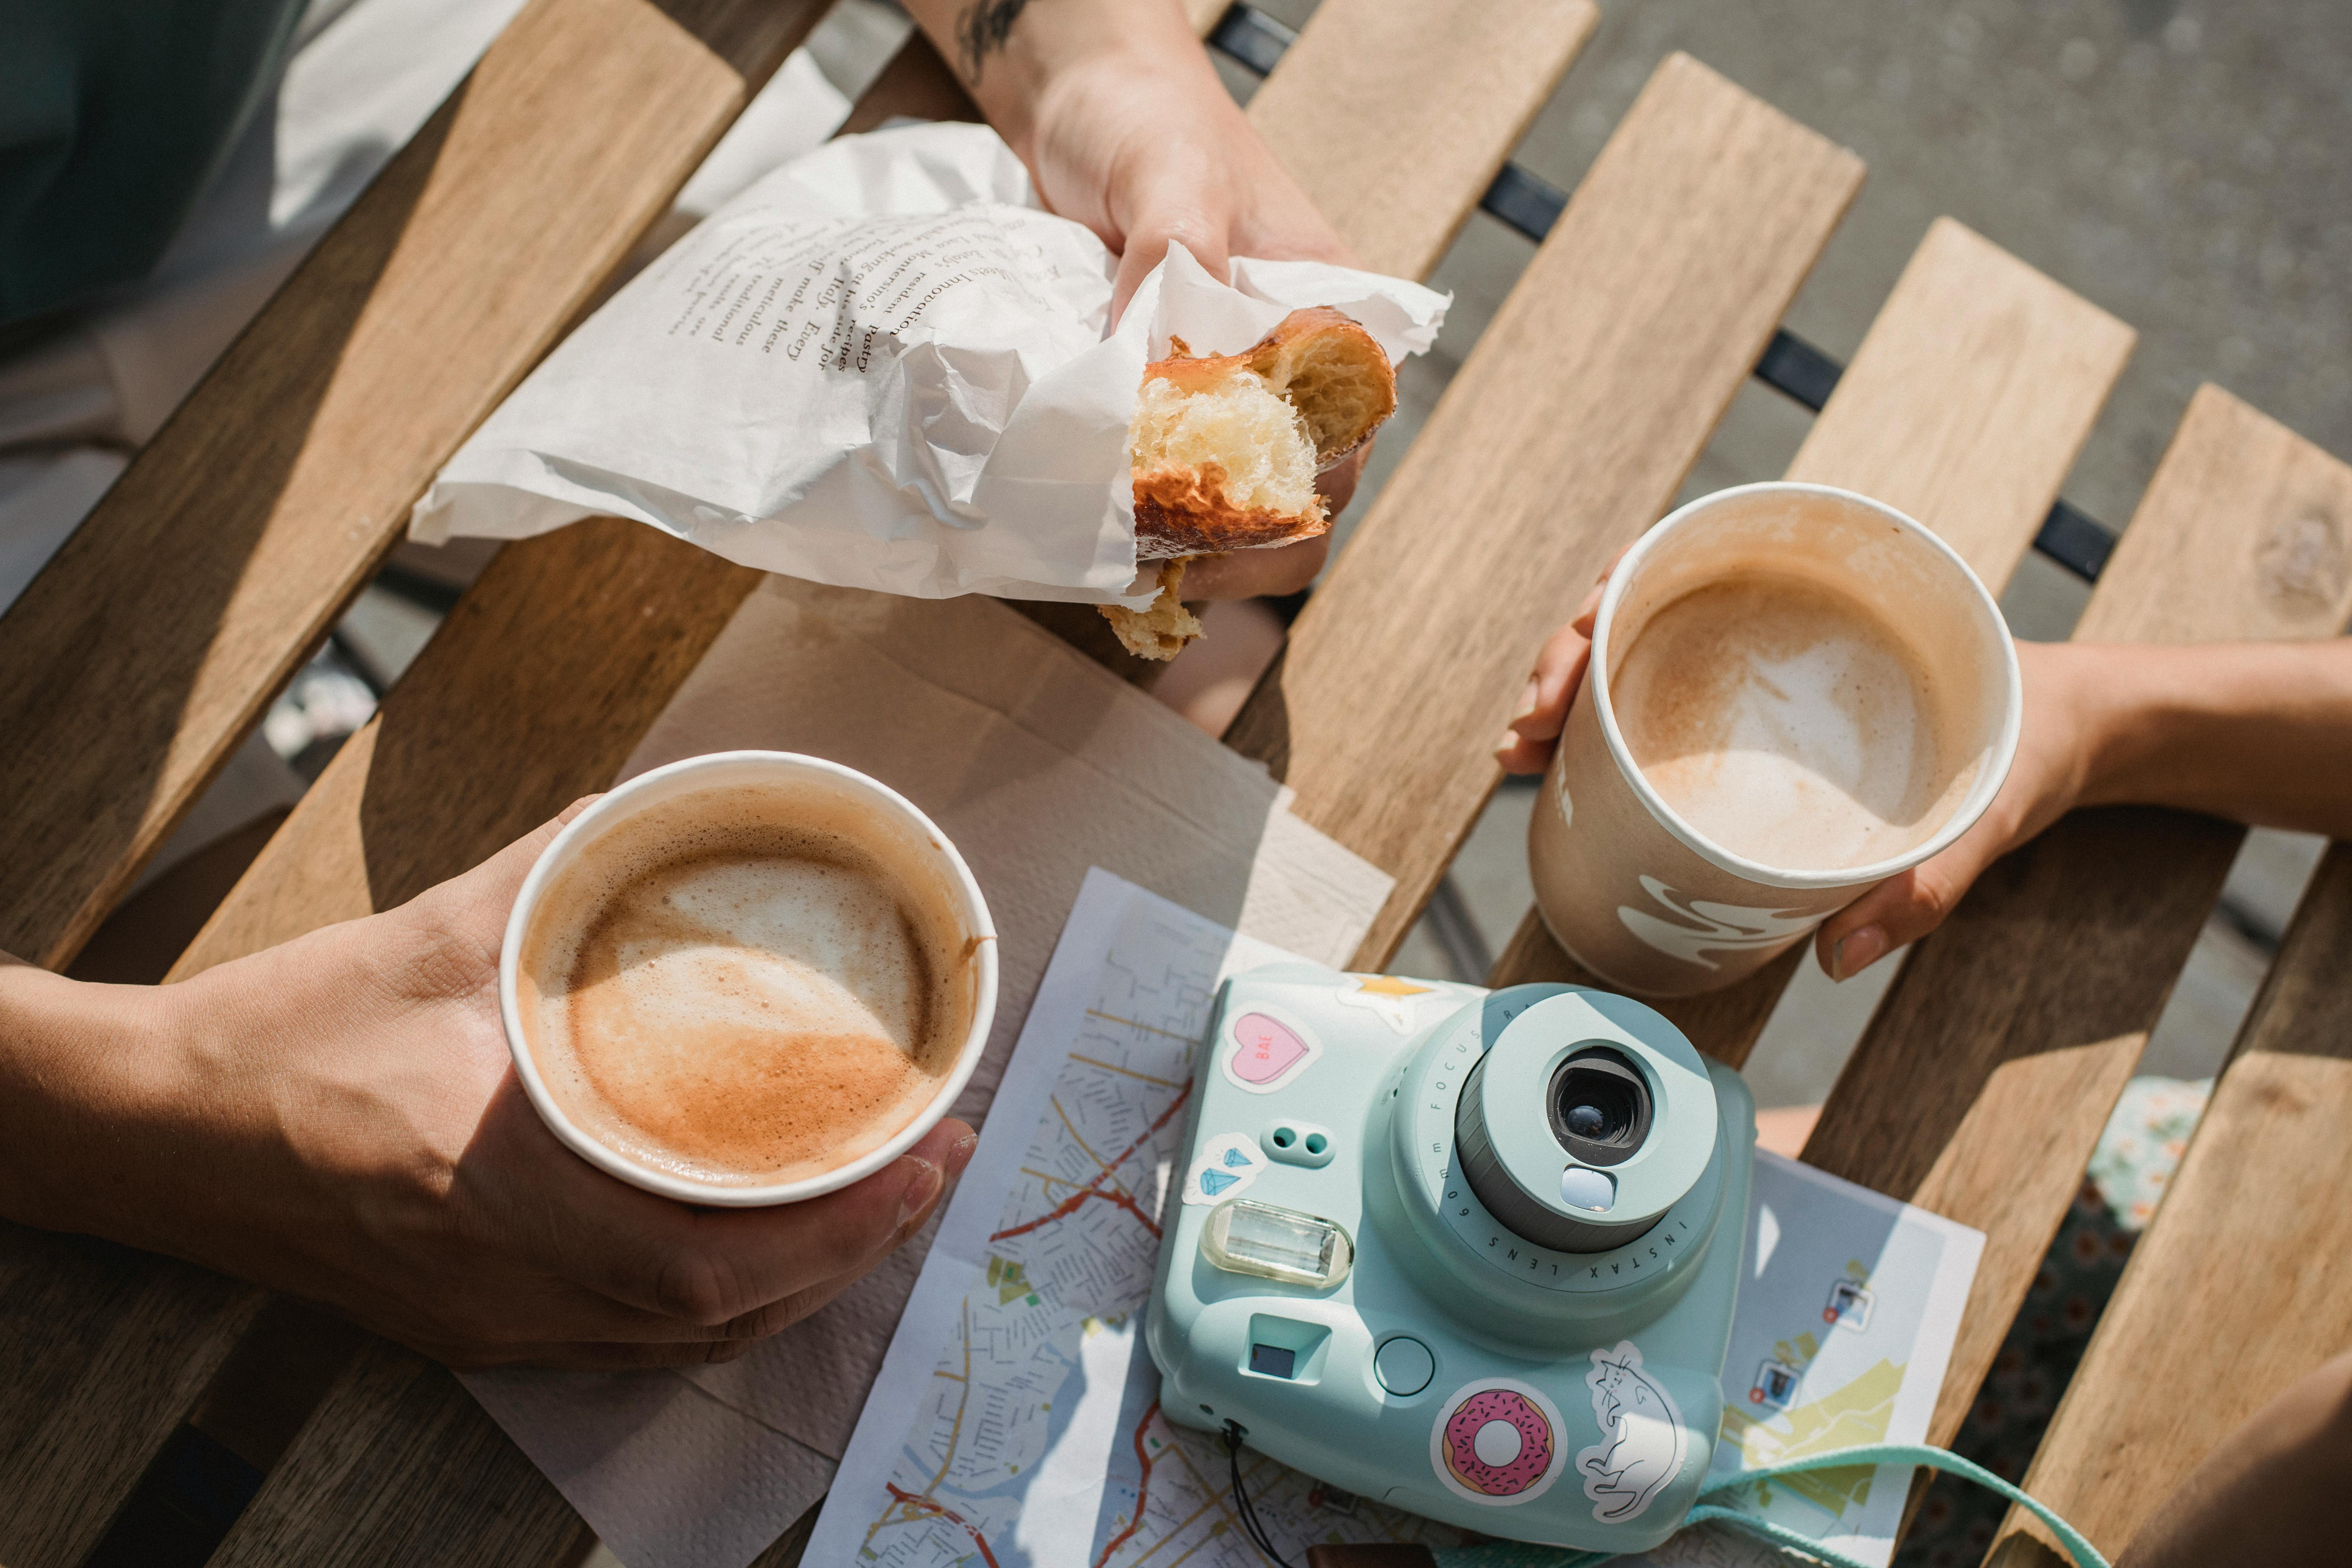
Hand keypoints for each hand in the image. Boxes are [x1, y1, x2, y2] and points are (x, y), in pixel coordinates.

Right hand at [0, 805, 973, 1369]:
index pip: (705, 1254)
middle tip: (935, 1164)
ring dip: (799, 1283)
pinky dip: (721, 1303)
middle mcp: (503, 1280)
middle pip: (719, 1315)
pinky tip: (765, 1250)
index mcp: (497, 1182)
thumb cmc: (287, 1029)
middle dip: (851, 1249)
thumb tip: (656, 807)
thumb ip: (560, 867)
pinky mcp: (471, 1328)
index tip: (925, 1153)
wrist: (149, 1128)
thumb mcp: (437, 930)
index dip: (836, 1221)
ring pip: (685, 1341)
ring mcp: (488, 1321)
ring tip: (878, 1203)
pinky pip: (631, 1343)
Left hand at [925, 0, 1357, 600]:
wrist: (1081, 101)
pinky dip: (1145, 514)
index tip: (1223, 526)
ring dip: (1193, 541)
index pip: (1344, 436)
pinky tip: (1105, 537)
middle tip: (1168, 563)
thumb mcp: (1170, 170)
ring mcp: (1228, 388)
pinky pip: (1172, 475)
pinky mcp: (1165, 398)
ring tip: (1133, 563)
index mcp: (1331, 317)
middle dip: (1240, 540)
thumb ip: (1178, 251)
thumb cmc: (1146, 121)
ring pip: (1240, 500)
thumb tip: (1156, 357)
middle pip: (1297, 491)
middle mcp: (1292, 364)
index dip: (1292, 495)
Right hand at [1492, 558, 2101, 983]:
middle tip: (1524, 732)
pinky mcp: (1761, 703)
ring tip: (1520, 753)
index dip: (1606, 607)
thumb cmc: (2037, 745)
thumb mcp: (1992, 809)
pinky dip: (1609, 725)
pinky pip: (1670, 696)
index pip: (1682, 563)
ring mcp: (1764, 659)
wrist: (2083, 728)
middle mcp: (1782, 615)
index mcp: (1831, 596)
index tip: (1566, 670)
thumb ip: (1927, 883)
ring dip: (1569, 695)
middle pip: (1637, 609)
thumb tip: (1837, 956)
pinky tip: (1564, 764)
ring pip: (1639, 653)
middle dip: (1563, 665)